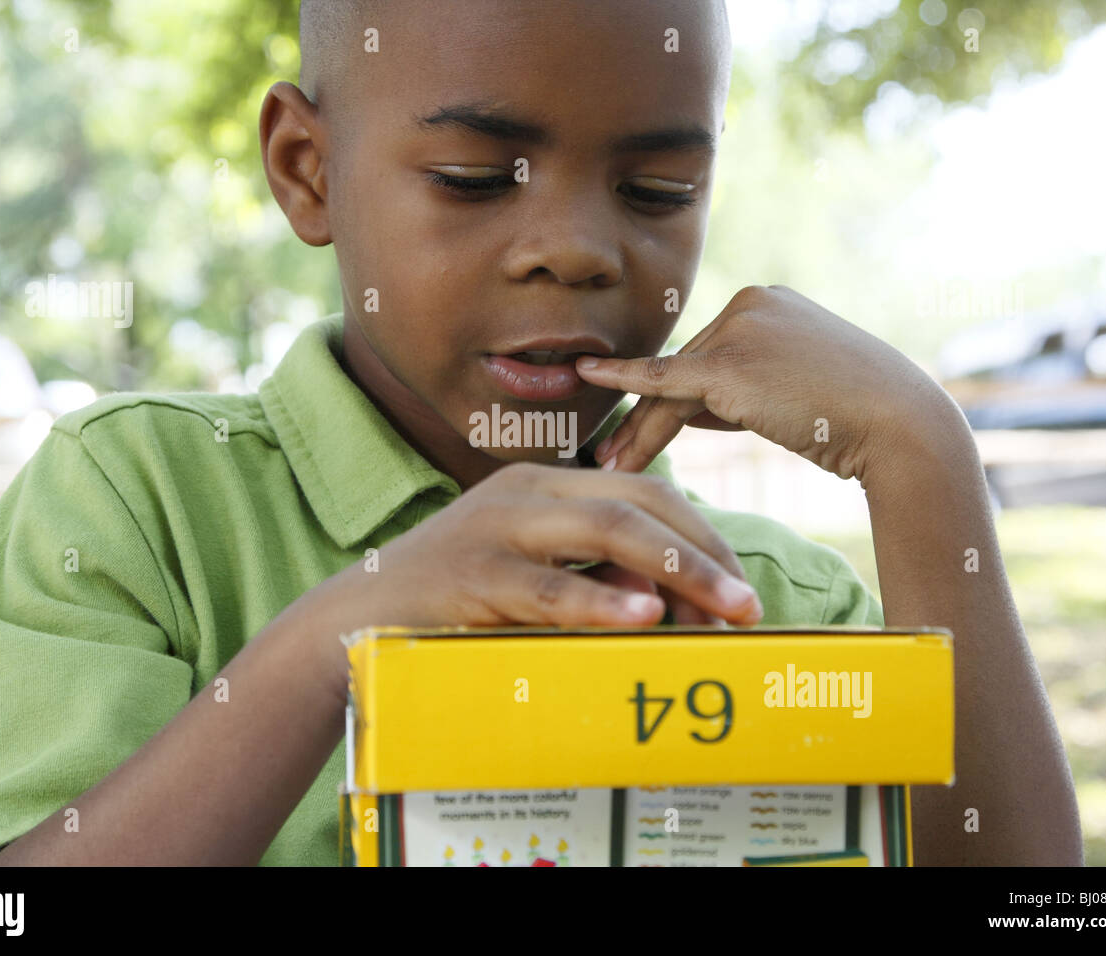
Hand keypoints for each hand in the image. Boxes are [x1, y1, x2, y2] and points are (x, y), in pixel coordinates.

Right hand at [350, 462, 762, 627]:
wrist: (357, 618)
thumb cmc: (454, 602)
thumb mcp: (534, 578)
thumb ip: (592, 575)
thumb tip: (668, 598)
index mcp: (546, 485)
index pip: (646, 491)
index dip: (702, 536)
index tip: (737, 588)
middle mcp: (527, 493)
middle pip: (640, 502)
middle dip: (705, 552)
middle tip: (748, 605)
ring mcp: (497, 527)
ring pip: (606, 530)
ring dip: (678, 571)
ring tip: (725, 610)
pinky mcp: (473, 574)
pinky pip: (549, 586)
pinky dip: (602, 602)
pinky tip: (644, 617)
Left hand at [575, 285, 947, 484]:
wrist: (897, 425)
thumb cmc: (852, 417)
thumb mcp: (787, 392)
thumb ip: (732, 391)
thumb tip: (680, 408)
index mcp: (766, 304)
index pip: (706, 357)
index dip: (671, 401)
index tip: (640, 430)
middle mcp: (748, 304)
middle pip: (682, 371)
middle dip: (645, 418)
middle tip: (610, 454)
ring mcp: (738, 328)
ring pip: (671, 386)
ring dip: (639, 430)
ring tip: (610, 466)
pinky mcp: (729, 362)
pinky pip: (663, 381)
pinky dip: (622, 383)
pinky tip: (587, 378)